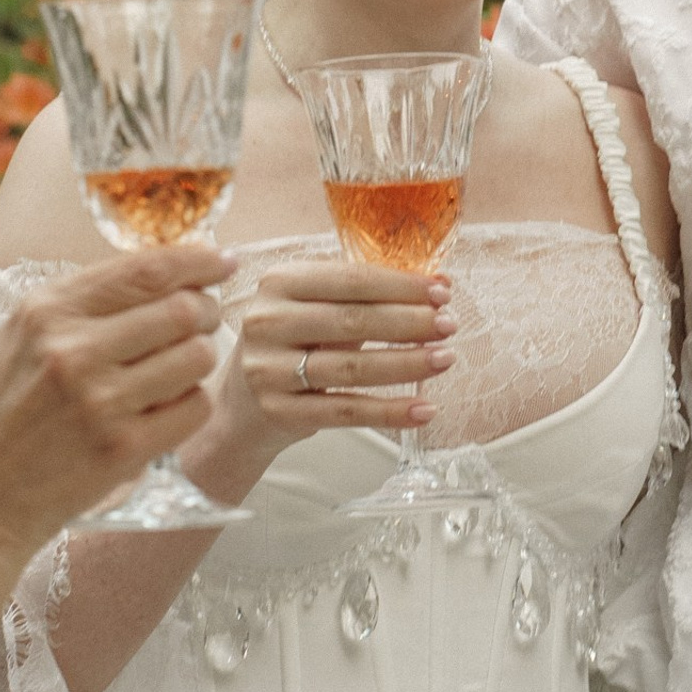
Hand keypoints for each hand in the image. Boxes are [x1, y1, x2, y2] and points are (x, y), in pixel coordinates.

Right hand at [0, 245, 235, 569]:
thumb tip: (172, 267)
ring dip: (198, 360)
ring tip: (172, 371)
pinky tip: (160, 411)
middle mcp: (72, 351)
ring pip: (198, 356)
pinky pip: (196, 406)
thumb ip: (86, 299)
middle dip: (206, 312)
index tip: (223, 261)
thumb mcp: (23, 337)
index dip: (198, 261)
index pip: (146, 270)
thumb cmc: (8, 411)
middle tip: (200, 323)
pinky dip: (190, 405)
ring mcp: (98, 402)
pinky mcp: (122, 448)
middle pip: (184, 309)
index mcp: (47, 313)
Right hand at [207, 261, 455, 476]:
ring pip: (351, 367)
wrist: (241, 404)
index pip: (352, 280)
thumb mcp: (322, 308)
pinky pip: (345, 412)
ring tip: (445, 359)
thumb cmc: (294, 343)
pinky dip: (389, 411)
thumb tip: (442, 284)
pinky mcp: (279, 411)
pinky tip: (423, 409)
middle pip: (353, 321)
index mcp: (280, 282)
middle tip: (449, 326)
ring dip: (407, 364)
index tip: (442, 293)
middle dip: (410, 323)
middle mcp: (267, 322)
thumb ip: (375, 295)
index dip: (402, 286)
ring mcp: (268, 370)